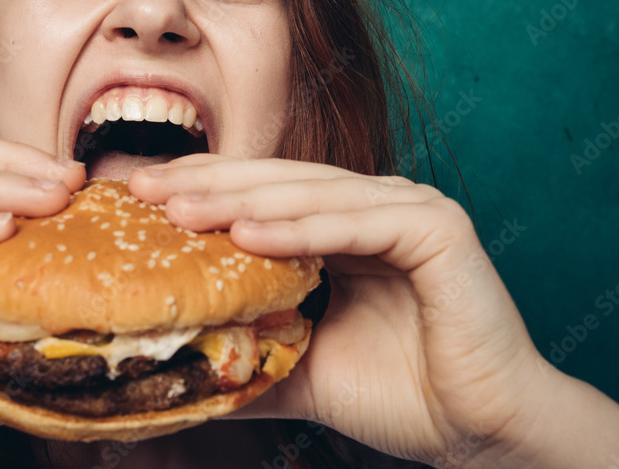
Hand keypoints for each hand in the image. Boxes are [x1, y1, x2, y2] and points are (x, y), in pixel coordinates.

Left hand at [128, 154, 553, 465]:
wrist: (482, 432)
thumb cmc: (402, 396)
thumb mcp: (302, 367)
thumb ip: (250, 352)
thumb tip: (178, 360)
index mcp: (344, 227)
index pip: (261, 197)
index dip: (201, 193)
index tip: (136, 200)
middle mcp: (374, 205)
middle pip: (276, 186)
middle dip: (205, 186)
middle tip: (140, 189)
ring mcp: (408, 209)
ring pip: (310, 197)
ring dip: (241, 202)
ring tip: (178, 210)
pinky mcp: (438, 228)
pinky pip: (356, 224)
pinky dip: (301, 229)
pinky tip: (247, 235)